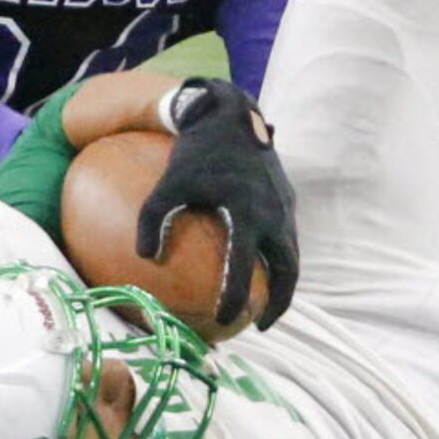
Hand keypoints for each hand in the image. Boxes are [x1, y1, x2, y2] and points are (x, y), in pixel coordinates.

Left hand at [135, 79, 299, 330]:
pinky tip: (259, 262)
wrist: (232, 114)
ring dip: (283, 282)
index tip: (225, 320)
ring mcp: (285, 205)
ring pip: (292, 255)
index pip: (246, 265)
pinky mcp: (287, 197)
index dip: (236, 297)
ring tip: (264, 301)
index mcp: (247, 211)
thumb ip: (153, 219)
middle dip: (279, 303)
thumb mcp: (168, 182)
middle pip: (288, 270)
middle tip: (260, 324)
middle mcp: (274, 212)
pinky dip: (279, 257)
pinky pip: (287, 236)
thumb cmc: (196, 151)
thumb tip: (146, 257)